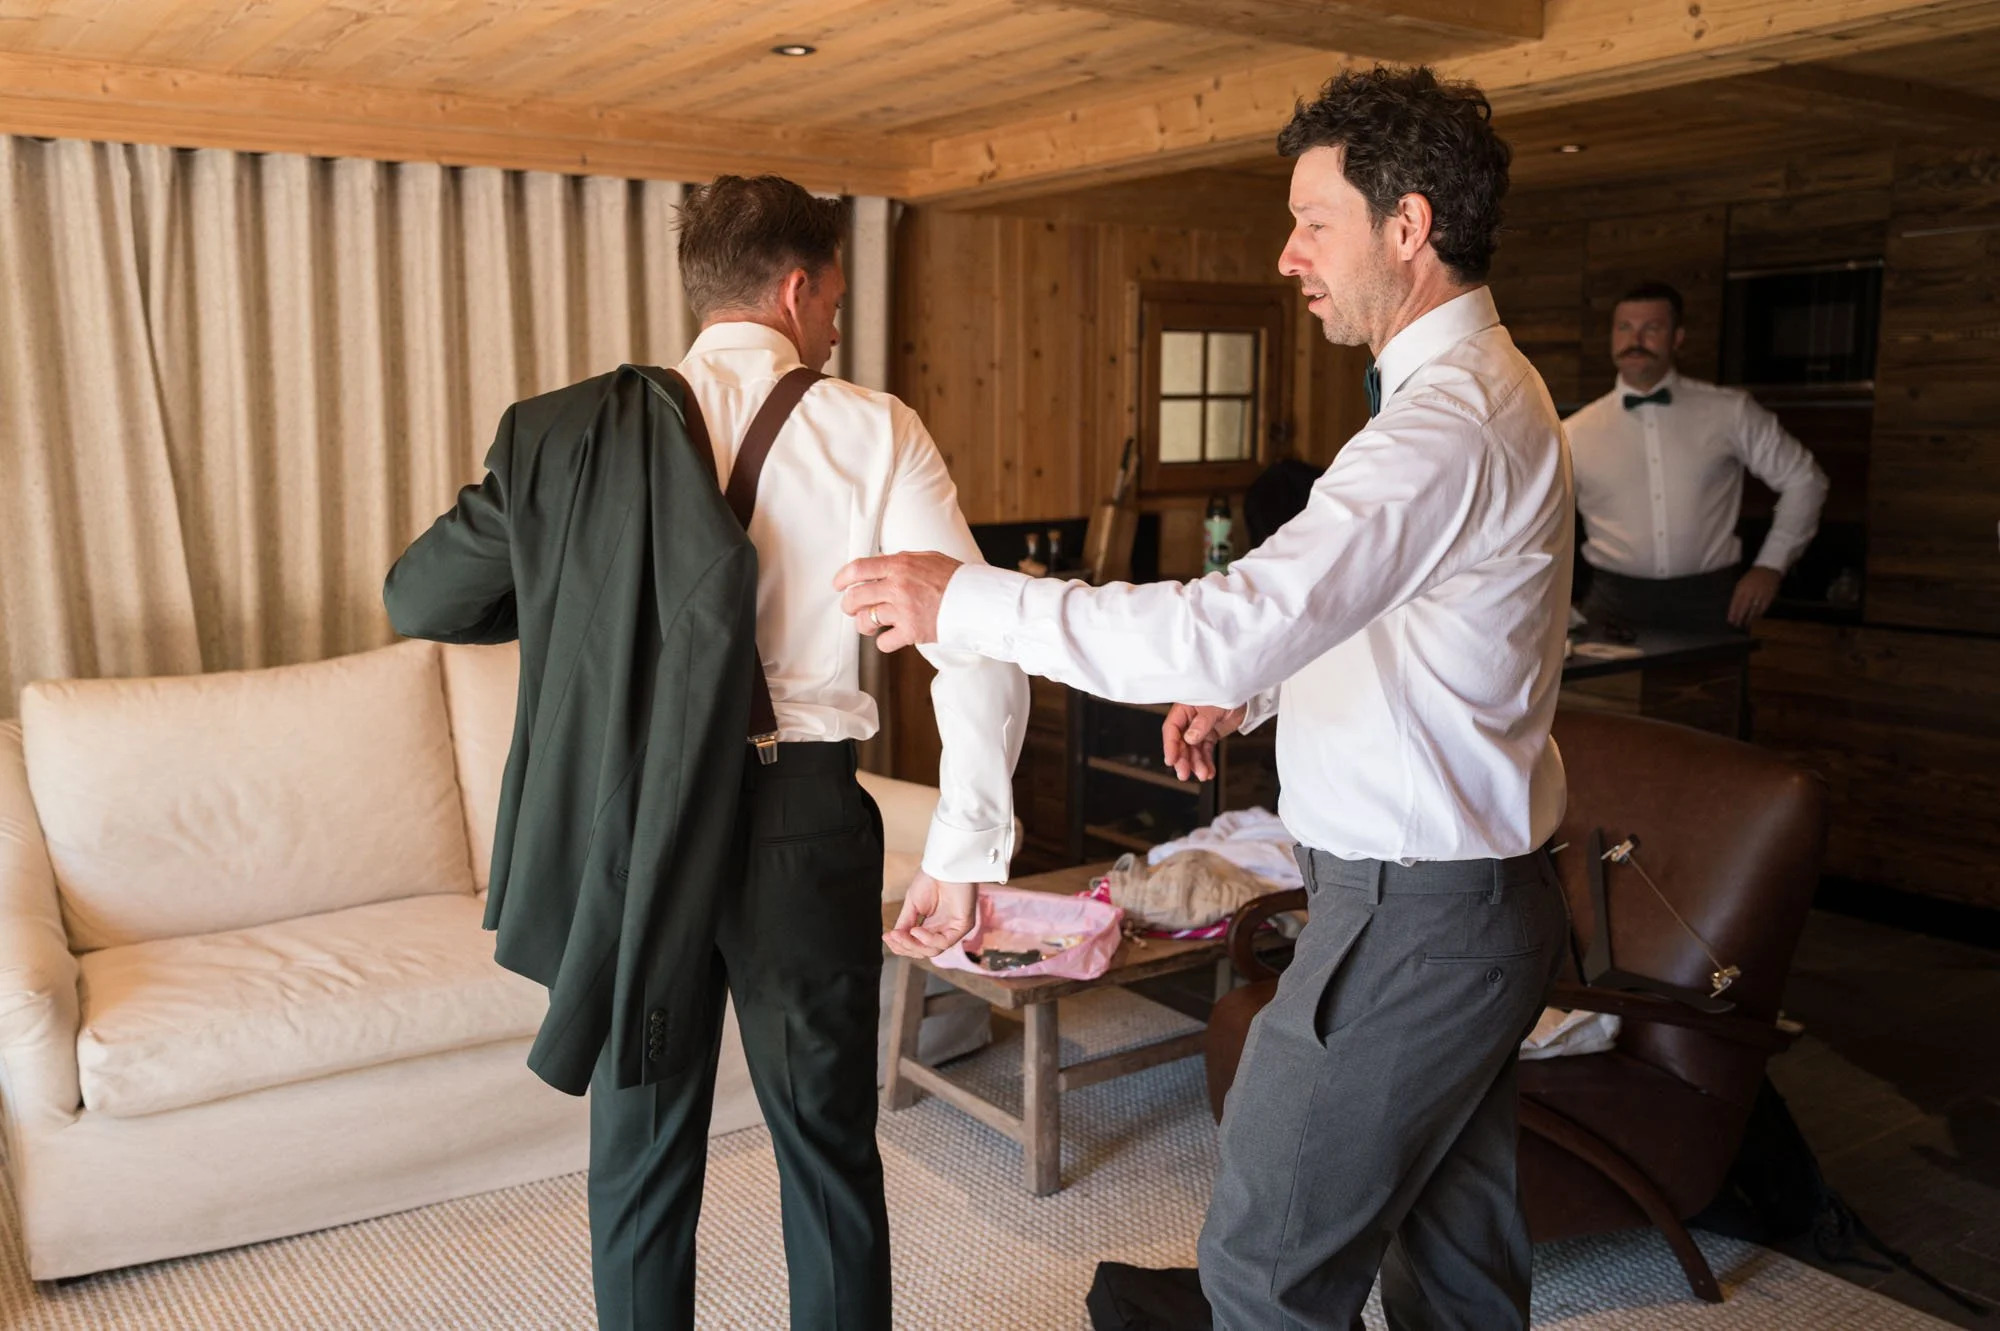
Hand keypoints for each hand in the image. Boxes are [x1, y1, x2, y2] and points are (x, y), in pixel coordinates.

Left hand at [834, 552, 962, 652]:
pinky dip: (884, 642)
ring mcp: (903, 610)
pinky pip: (883, 642)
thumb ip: (902, 561)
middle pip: (855, 597)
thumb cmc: (955, 578)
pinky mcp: (911, 632)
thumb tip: (880, 565)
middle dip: (848, 605)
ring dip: (863, 625)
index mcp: (899, 565)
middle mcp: (897, 587)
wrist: (977, 599)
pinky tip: (890, 637)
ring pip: (865, 621)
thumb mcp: (927, 558)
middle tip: (852, 608)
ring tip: (870, 625)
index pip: (858, 569)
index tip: (838, 585)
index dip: (842, 578)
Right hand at [883, 873, 978, 958]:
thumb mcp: (912, 904)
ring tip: (901, 934)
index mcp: (932, 926)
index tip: (886, 937)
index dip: (901, 945)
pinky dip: (928, 939)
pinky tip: (915, 931)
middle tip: (892, 937)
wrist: (944, 864)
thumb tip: (895, 939)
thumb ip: (905, 923)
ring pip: (933, 951)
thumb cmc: (932, 879)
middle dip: (905, 947)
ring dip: (913, 945)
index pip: (917, 945)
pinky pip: (944, 942)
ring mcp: (953, 929)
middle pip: (924, 951)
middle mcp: (943, 930)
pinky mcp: (963, 926)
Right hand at [1162, 703, 1245, 781]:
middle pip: (1181, 743)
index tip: (1171, 760)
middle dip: (1183, 760)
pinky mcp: (1210, 736)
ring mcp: (1199, 729)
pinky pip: (1205, 752)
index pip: (1172, 728)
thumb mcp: (1213, 707)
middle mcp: (1189, 720)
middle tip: (1184, 773)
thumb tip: (1190, 738)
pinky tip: (1209, 772)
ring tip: (1203, 774)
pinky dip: (1207, 763)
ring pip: (1193, 750)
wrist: (1247, 697)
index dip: (1170, 746)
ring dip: (1197, 764)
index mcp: (1184, 709)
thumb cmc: (1227, 692)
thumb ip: (1202, 723)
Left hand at [1728, 566, 1782, 627]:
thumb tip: (1733, 608)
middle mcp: (1750, 592)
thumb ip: (1738, 595)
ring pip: (1754, 609)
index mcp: (1741, 588)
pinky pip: (1763, 608)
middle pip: (1744, 607)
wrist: (1768, 569)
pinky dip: (1759, 615)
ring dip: (1749, 618)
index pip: (1735, 603)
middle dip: (1740, 617)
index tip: (1730, 621)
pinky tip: (1756, 620)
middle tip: (1737, 626)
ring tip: (1746, 625)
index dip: (1733, 612)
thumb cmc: (1751, 577)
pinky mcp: (1769, 597)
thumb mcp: (1741, 584)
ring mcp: (1760, 594)